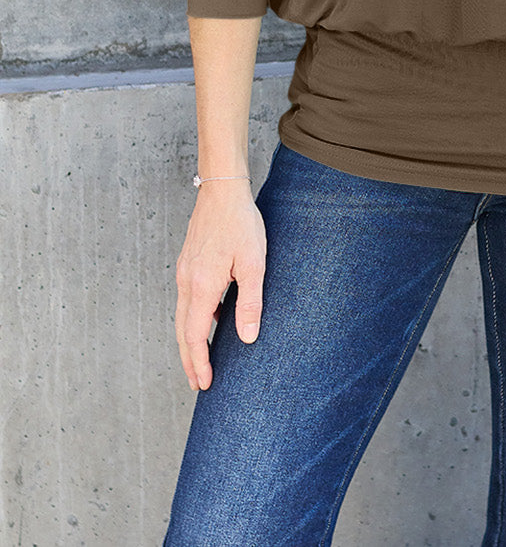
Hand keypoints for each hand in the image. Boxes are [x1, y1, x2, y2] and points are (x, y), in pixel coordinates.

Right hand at [175, 182, 265, 391]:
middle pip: (182, 331)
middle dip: (190, 359)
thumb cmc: (241, 224)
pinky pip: (187, 299)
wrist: (222, 190)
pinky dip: (192, 318)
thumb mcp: (253, 264)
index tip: (204, 383)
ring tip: (201, 359)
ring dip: (190, 340)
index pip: (194, 336)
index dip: (199, 362)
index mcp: (201, 286)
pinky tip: (209, 320)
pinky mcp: (188, 263)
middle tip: (198, 383)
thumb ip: (250, 303)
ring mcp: (184, 271)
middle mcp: (186, 281)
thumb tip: (247, 339)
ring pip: (182, 316)